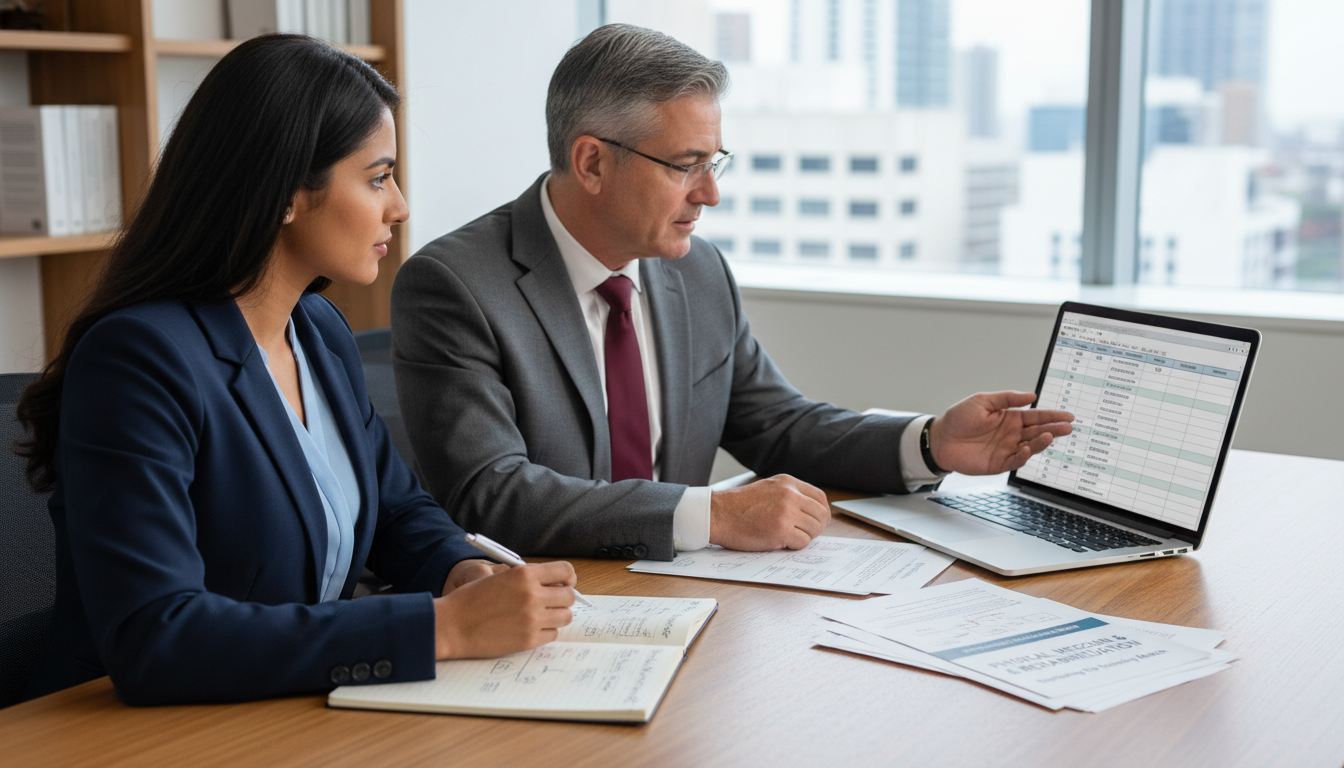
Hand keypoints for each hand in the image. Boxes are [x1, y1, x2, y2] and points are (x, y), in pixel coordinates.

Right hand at [433, 561, 576, 659]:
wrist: (451, 626)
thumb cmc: (472, 600)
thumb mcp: (501, 578)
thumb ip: (528, 578)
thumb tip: (556, 584)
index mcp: (524, 574)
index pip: (566, 571)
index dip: (568, 578)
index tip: (564, 583)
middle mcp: (532, 595)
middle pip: (569, 596)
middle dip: (562, 599)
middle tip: (550, 603)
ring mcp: (532, 619)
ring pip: (566, 616)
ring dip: (556, 616)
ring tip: (540, 617)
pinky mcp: (529, 640)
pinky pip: (553, 634)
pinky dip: (545, 632)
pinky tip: (530, 629)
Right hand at [709, 474, 829, 550]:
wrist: (717, 514)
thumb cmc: (737, 505)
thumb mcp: (767, 488)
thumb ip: (788, 494)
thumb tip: (810, 510)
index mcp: (787, 483)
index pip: (819, 497)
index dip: (822, 512)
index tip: (818, 521)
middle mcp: (790, 495)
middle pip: (821, 514)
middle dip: (817, 527)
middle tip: (806, 533)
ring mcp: (786, 513)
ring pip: (814, 529)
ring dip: (805, 537)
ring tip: (789, 537)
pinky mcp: (781, 531)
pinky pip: (803, 542)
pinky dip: (795, 545)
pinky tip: (782, 542)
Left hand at [929, 391, 1073, 474]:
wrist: (940, 438)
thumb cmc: (959, 418)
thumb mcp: (983, 401)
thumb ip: (1007, 399)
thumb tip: (1032, 396)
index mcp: (1010, 418)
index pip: (1036, 416)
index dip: (1052, 415)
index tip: (1068, 415)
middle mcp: (1012, 434)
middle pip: (1038, 431)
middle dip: (1054, 429)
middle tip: (1068, 427)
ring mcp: (1007, 449)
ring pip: (1030, 446)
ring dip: (1042, 442)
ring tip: (1050, 435)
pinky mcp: (999, 463)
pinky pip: (1015, 460)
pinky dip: (1023, 456)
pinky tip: (1028, 449)